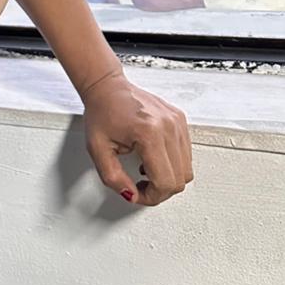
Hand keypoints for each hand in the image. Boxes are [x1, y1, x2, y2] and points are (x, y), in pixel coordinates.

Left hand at [81, 70, 193, 205]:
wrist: (107, 87)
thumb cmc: (101, 111)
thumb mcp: (97, 149)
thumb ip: (113, 178)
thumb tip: (131, 196)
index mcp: (149, 132)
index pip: (165, 182)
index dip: (151, 197)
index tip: (137, 193)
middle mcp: (168, 126)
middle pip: (180, 179)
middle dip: (160, 190)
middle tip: (141, 186)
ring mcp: (177, 121)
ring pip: (186, 169)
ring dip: (167, 177)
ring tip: (145, 169)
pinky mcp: (180, 120)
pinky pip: (186, 154)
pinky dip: (173, 163)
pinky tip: (153, 158)